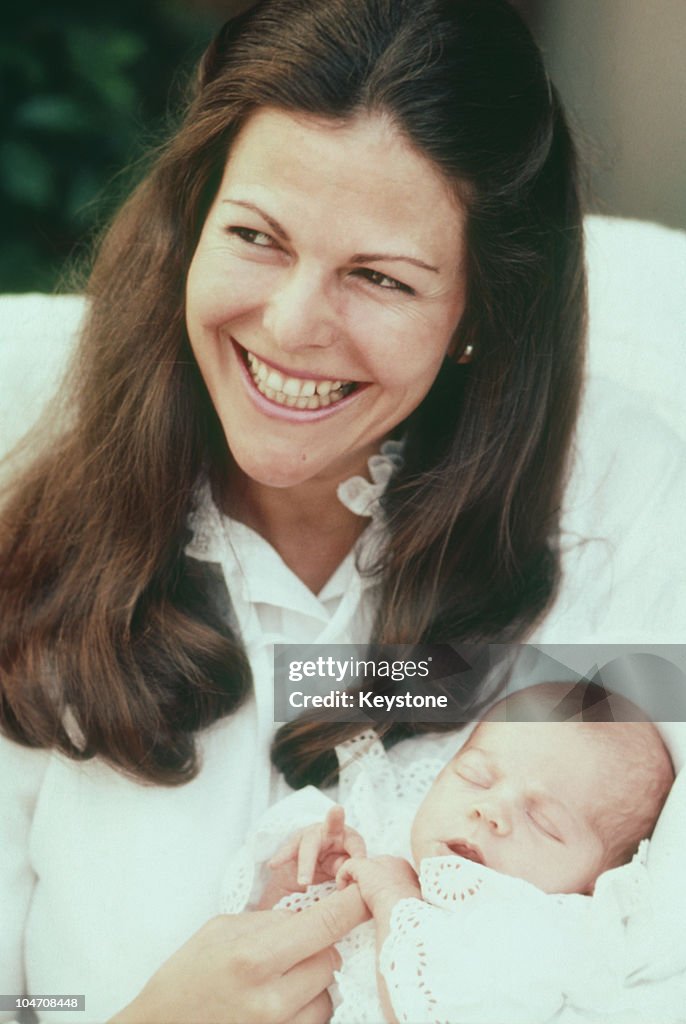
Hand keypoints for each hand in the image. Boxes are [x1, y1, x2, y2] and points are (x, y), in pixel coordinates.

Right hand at [109, 886, 368, 1023]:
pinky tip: (281, 998)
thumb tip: (315, 911)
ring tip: (281, 975)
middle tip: (293, 942)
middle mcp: (271, 998)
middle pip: (331, 957)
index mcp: (254, 956)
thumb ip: (272, 920)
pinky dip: (307, 1005)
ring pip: (328, 992)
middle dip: (321, 943)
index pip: (326, 924)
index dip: (353, 903)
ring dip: (315, 978)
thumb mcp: (224, 929)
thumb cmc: (188, 975)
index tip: (367, 888)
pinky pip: (316, 1019)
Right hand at [269, 805, 366, 887]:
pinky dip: (282, 858)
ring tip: (304, 880)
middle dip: (335, 817)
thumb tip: (348, 876)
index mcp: (346, 836)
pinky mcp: (294, 846)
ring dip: (307, 862)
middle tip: (337, 810)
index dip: (358, 853)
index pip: (355, 841)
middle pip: (332, 824)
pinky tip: (274, 865)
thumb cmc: (335, 865)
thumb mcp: (343, 869)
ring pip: (309, 843)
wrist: (312, 871)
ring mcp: (309, 836)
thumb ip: (346, 868)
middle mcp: (328, 830)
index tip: (360, 862)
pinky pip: (288, 852)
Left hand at [336, 856, 420, 917]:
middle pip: (375, 868)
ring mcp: (377, 862)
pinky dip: (342, 876)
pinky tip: (340, 889)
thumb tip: (398, 910)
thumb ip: (402, 899)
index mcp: (405, 868)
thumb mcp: (410, 903)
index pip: (388, 872)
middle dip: (369, 881)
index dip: (380, 884)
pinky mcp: (363, 866)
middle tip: (362, 898)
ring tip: (351, 896)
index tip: (375, 898)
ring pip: (362, 868)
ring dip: (356, 881)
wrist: (401, 907)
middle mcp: (392, 861)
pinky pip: (348, 867)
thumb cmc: (408, 911)